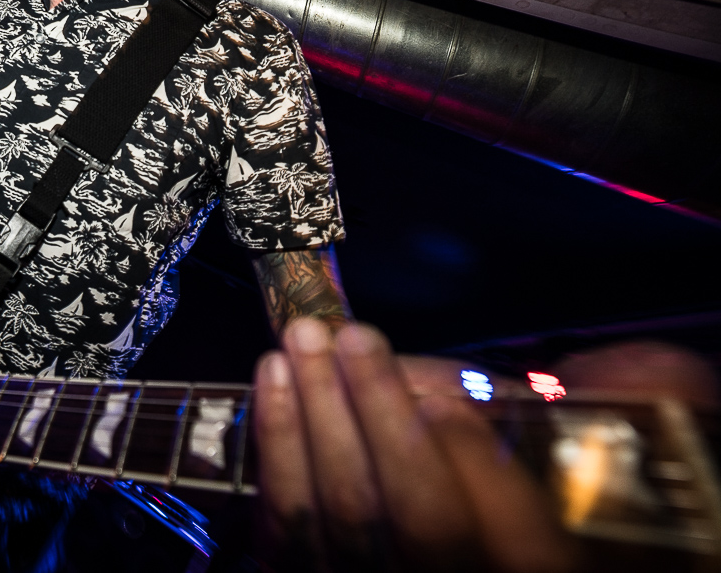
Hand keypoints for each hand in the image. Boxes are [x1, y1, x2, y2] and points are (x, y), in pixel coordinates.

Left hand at [253, 318, 576, 571]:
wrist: (425, 560)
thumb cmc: (502, 528)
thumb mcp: (585, 512)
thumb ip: (580, 443)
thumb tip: (618, 369)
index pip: (520, 544)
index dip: (479, 467)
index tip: (449, 399)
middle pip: (417, 518)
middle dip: (380, 415)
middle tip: (355, 339)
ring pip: (341, 512)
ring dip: (316, 413)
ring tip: (303, 341)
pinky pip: (285, 521)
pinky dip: (277, 443)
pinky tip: (272, 379)